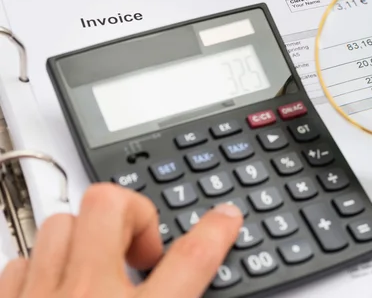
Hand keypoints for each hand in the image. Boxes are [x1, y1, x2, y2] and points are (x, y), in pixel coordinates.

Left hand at [0, 183, 242, 297]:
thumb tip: (189, 279)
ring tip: (98, 266)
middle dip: (133, 215)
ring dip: (85, 238)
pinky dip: (43, 268)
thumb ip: (179, 290)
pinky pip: (21, 262)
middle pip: (112, 207)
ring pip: (61, 224)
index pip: (192, 260)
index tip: (225, 217)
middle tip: (142, 249)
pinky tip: (56, 291)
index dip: (216, 231)